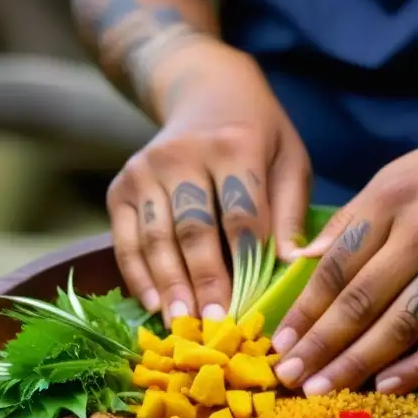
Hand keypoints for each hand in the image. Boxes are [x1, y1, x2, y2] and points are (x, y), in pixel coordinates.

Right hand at [107, 39, 310, 324]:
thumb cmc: (260, 137)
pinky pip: (125, 238)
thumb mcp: (290, 160)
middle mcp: (183, 155)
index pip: (241, 214)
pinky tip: (152, 304)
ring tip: (181, 325)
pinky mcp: (121, 185)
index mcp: (235, 146)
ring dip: (169, 285)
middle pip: (194, 230)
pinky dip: (137, 274)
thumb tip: (296, 266)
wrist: (205, 92)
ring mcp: (145, 169)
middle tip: (214, 326)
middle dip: (204, 282)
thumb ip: (292, 212)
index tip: (252, 305)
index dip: (246, 263)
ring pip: (156, 238)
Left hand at [270, 118, 417, 395]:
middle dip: (320, 344)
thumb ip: (353, 219)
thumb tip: (302, 258)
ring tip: (323, 389)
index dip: (305, 308)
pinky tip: (384, 387)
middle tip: (290, 376)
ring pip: (400, 326)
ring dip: (356, 363)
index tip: (279, 340)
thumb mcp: (399, 175)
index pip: (337, 264)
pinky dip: (416, 367)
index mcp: (393, 200)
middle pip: (361, 301)